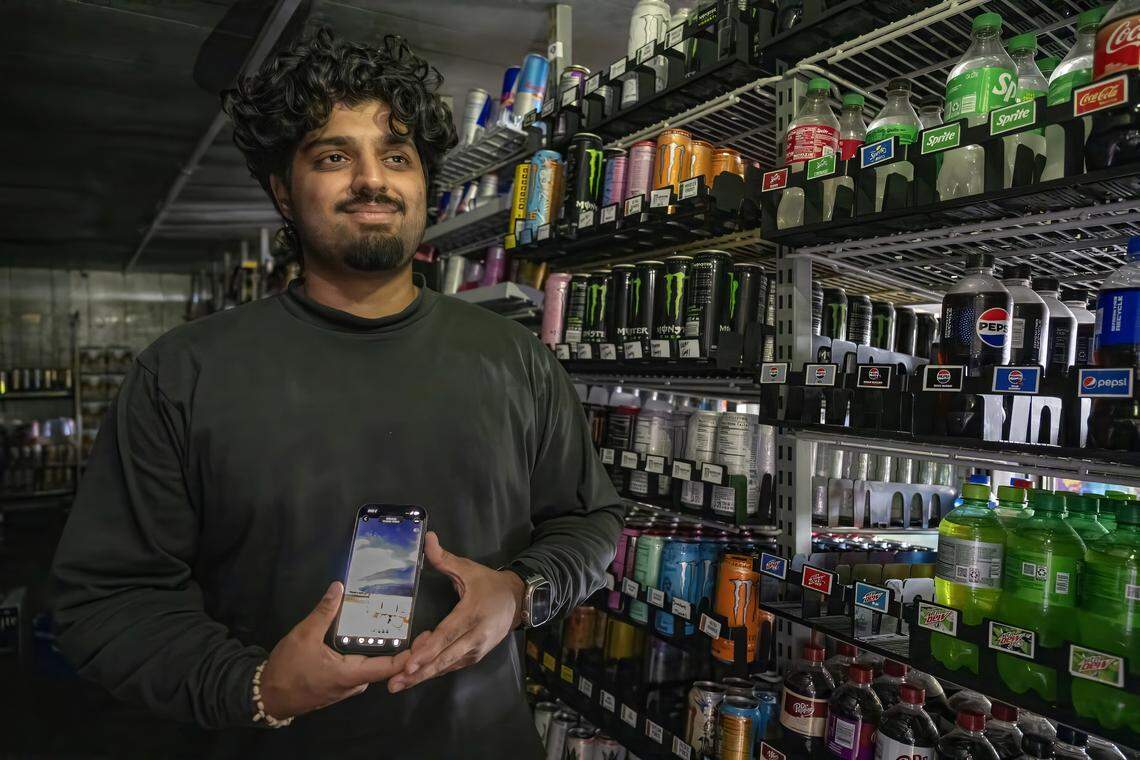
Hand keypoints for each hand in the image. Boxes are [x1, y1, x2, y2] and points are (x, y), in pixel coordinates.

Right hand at [259, 581, 410, 719]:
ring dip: (384, 649)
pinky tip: (371, 636)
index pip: (390, 667)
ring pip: (373, 667)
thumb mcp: (303, 635)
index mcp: (351, 674)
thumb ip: (324, 611)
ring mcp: (347, 686)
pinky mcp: (340, 685)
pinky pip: (361, 669)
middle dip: (402, 647)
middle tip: (414, 622)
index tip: (427, 638)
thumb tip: (338, 587)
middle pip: (386, 666)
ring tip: (397, 624)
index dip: (411, 654)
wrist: (268, 696)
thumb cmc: (287, 670)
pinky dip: (369, 654)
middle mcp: (354, 683)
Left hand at [388, 531, 523, 692]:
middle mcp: (476, 636)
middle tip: (396, 683)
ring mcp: (477, 649)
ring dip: (424, 675)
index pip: (447, 634)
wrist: (517, 601)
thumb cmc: (489, 584)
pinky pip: (452, 666)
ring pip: (447, 666)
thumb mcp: (468, 569)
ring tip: (399, 684)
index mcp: (472, 613)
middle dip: (419, 672)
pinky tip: (416, 674)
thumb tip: (428, 538)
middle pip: (445, 657)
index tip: (410, 663)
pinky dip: (435, 670)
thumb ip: (444, 558)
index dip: (428, 650)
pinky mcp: (475, 656)